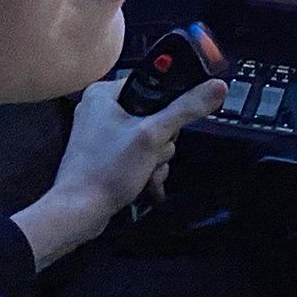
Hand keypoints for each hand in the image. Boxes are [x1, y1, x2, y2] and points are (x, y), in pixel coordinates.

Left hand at [12, 77, 224, 268]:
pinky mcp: (106, 155)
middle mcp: (101, 109)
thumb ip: (185, 109)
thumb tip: (217, 87)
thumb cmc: (108, 169)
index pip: (152, 85)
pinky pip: (138, 152)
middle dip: (162, 142)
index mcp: (104, 93)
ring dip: (157, 158)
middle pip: (155, 115)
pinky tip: (145, 182)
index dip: (168, 105)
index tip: (172, 125)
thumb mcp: (152, 136)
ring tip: (147, 172)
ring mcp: (103, 134)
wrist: (79, 211)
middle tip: (153, 153)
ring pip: (151, 138)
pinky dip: (146, 167)